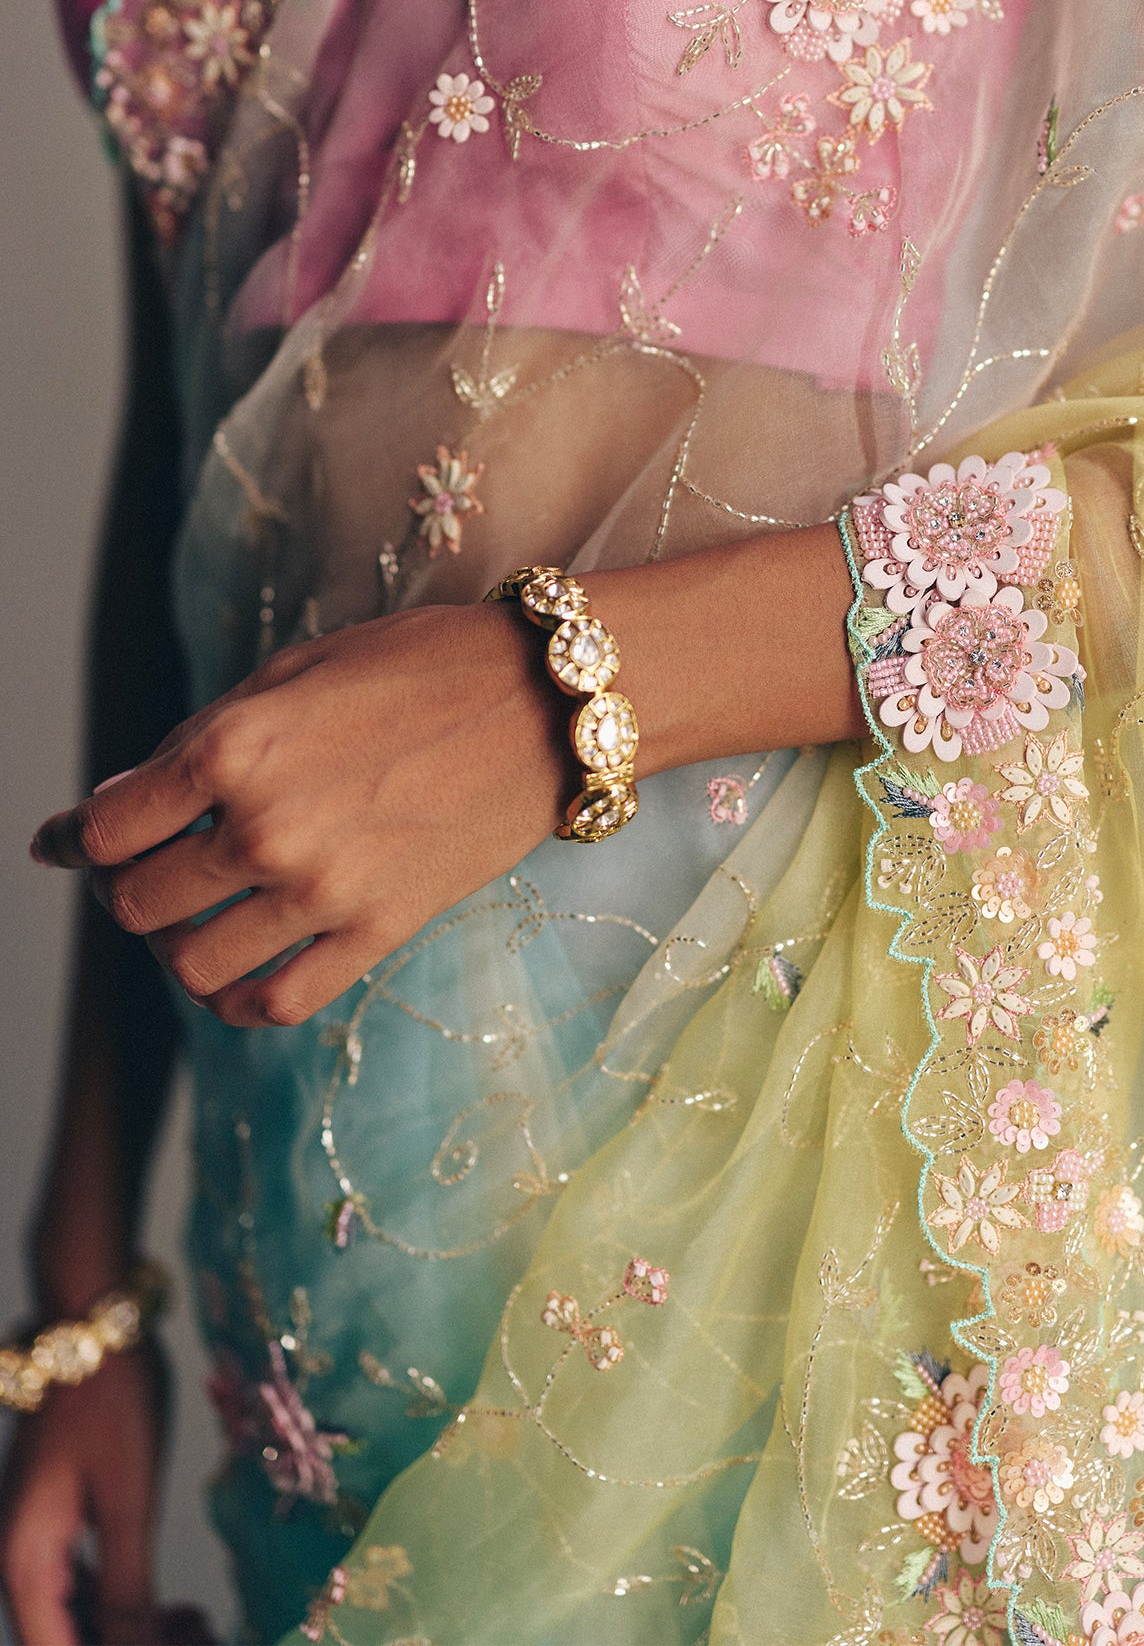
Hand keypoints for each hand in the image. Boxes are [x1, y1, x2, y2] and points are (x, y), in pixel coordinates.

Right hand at [0, 1348, 164, 1645]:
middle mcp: (18, 1561)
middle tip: (193, 1633)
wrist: (94, 1325)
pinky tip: (169, 1606)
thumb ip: (126, 1585)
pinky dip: (120, 1602)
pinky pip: (80, 1587)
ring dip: (126, 1630)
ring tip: (190, 1625)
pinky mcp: (57, 1523)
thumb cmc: (112, 1399)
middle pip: (64, 1639)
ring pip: (72, 1618)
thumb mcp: (129, 1497)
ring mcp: (34, 1542)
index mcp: (24, 1563)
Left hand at [30, 605, 568, 1028]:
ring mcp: (323, 891)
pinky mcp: (380, 931)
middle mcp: (265, 828)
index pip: (104, 830)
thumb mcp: (295, 672)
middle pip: (136, 903)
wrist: (547, 701)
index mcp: (233, 748)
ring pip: (192, 962)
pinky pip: (276, 1000)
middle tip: (143, 872)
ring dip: (175, 947)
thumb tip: (120, 803)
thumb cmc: (423, 665)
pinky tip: (239, 977)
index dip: (76, 840)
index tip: (74, 844)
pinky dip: (239, 1001)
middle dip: (124, 889)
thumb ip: (202, 739)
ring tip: (196, 920)